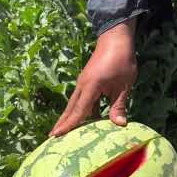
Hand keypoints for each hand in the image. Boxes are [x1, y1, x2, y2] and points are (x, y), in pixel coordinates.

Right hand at [49, 18, 137, 136]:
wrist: (115, 38)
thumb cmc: (121, 60)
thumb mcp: (124, 85)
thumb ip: (119, 105)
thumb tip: (119, 125)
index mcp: (91, 86)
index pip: (79, 110)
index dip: (69, 125)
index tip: (57, 135)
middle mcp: (82, 85)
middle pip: (70, 108)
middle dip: (61, 123)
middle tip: (51, 137)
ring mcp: (83, 83)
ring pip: (73, 104)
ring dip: (68, 117)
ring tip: (61, 131)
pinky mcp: (87, 82)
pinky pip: (80, 100)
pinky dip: (79, 111)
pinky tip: (81, 121)